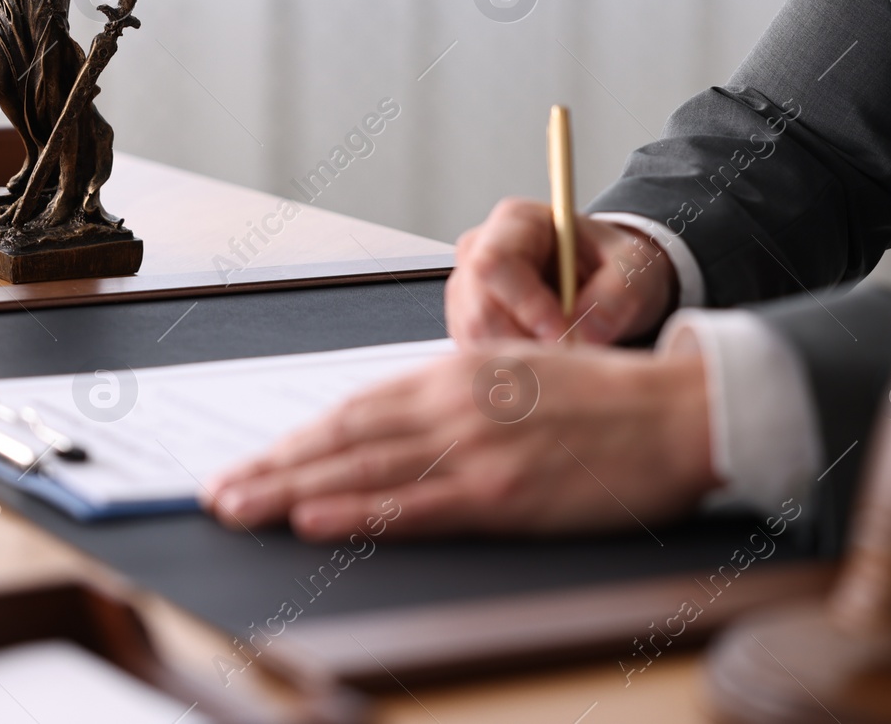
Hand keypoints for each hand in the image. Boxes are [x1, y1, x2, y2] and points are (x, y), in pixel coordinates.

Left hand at [205, 339, 717, 539]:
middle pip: (342, 438)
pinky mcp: (501, 492)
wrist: (672, 413)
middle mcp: (451, 404)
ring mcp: (474, 448)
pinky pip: (415, 505)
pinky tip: (314, 520)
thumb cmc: (595, 398)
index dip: (296, 438)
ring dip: (292, 490)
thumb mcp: (510, 375)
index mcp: (451, 372)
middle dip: (273, 466)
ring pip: (363, 469)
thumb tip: (387, 422)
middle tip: (218, 491)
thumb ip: (448, 396)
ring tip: (240, 506)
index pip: (353, 408)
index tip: (252, 459)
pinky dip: (358, 512)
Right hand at [447, 198, 678, 346]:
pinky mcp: (467, 324)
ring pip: (474, 339)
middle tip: (568, 358)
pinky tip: (543, 364)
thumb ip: (618, 293)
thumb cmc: (614, 266)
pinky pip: (476, 358)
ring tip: (562, 360)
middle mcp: (479, 251)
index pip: (496, 263)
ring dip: (518, 361)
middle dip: (523, 343)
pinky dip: (510, 371)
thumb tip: (588, 332)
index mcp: (516, 221)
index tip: (563, 336)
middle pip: (477, 309)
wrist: (607, 285)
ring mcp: (467, 290)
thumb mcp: (634, 267)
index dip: (525, 305)